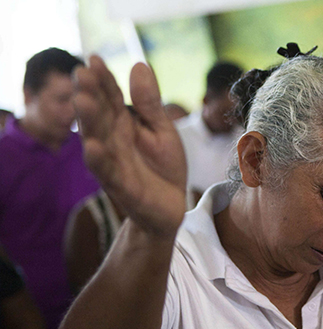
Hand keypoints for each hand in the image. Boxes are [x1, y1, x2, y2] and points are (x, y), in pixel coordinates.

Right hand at [73, 56, 186, 238]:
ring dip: (89, 121)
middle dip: (90, 94)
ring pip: (97, 139)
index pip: (110, 96)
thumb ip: (150, 102)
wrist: (172, 206)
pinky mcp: (121, 185)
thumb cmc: (163, 165)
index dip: (103, 79)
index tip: (94, 59)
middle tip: (82, 73)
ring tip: (83, 101)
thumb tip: (139, 65)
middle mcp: (112, 139)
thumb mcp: (162, 129)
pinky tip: (91, 146)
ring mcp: (113, 162)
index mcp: (123, 122)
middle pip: (99, 114)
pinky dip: (99, 159)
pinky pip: (107, 172)